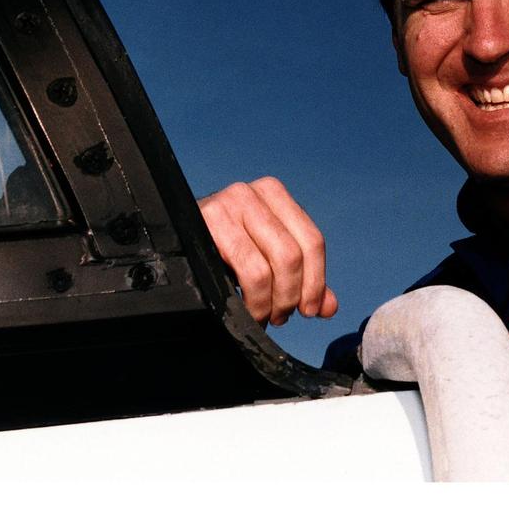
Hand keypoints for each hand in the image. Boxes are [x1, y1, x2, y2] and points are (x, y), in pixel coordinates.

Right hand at [198, 176, 338, 326]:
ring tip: (264, 314)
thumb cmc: (226, 245)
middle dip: (290, 295)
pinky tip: (248, 308)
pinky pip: (242, 270)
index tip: (311, 308)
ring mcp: (228, 205)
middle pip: (291, 256)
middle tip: (281, 314)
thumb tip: (329, 306)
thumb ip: (303, 277)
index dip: (316, 281)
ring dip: (269, 302)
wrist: (179, 237)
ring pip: (266, 268)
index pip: (312, 241)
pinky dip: (251, 300)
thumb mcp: (269, 254)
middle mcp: (253, 194)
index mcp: (276, 194)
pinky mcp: (207, 224)